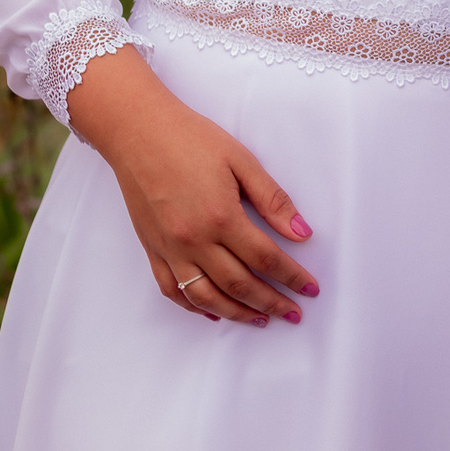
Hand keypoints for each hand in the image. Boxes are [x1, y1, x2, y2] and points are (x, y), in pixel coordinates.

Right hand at [68, 45, 319, 328]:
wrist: (138, 131)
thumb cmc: (191, 139)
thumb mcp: (241, 160)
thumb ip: (272, 199)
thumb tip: (303, 233)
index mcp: (221, 217)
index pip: (266, 259)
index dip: (292, 277)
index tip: (311, 289)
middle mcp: (194, 241)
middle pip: (240, 285)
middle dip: (272, 302)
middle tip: (294, 314)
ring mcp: (170, 249)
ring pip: (207, 298)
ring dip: (237, 314)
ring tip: (262, 319)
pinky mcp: (152, 250)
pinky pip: (173, 291)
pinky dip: (195, 307)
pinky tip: (213, 312)